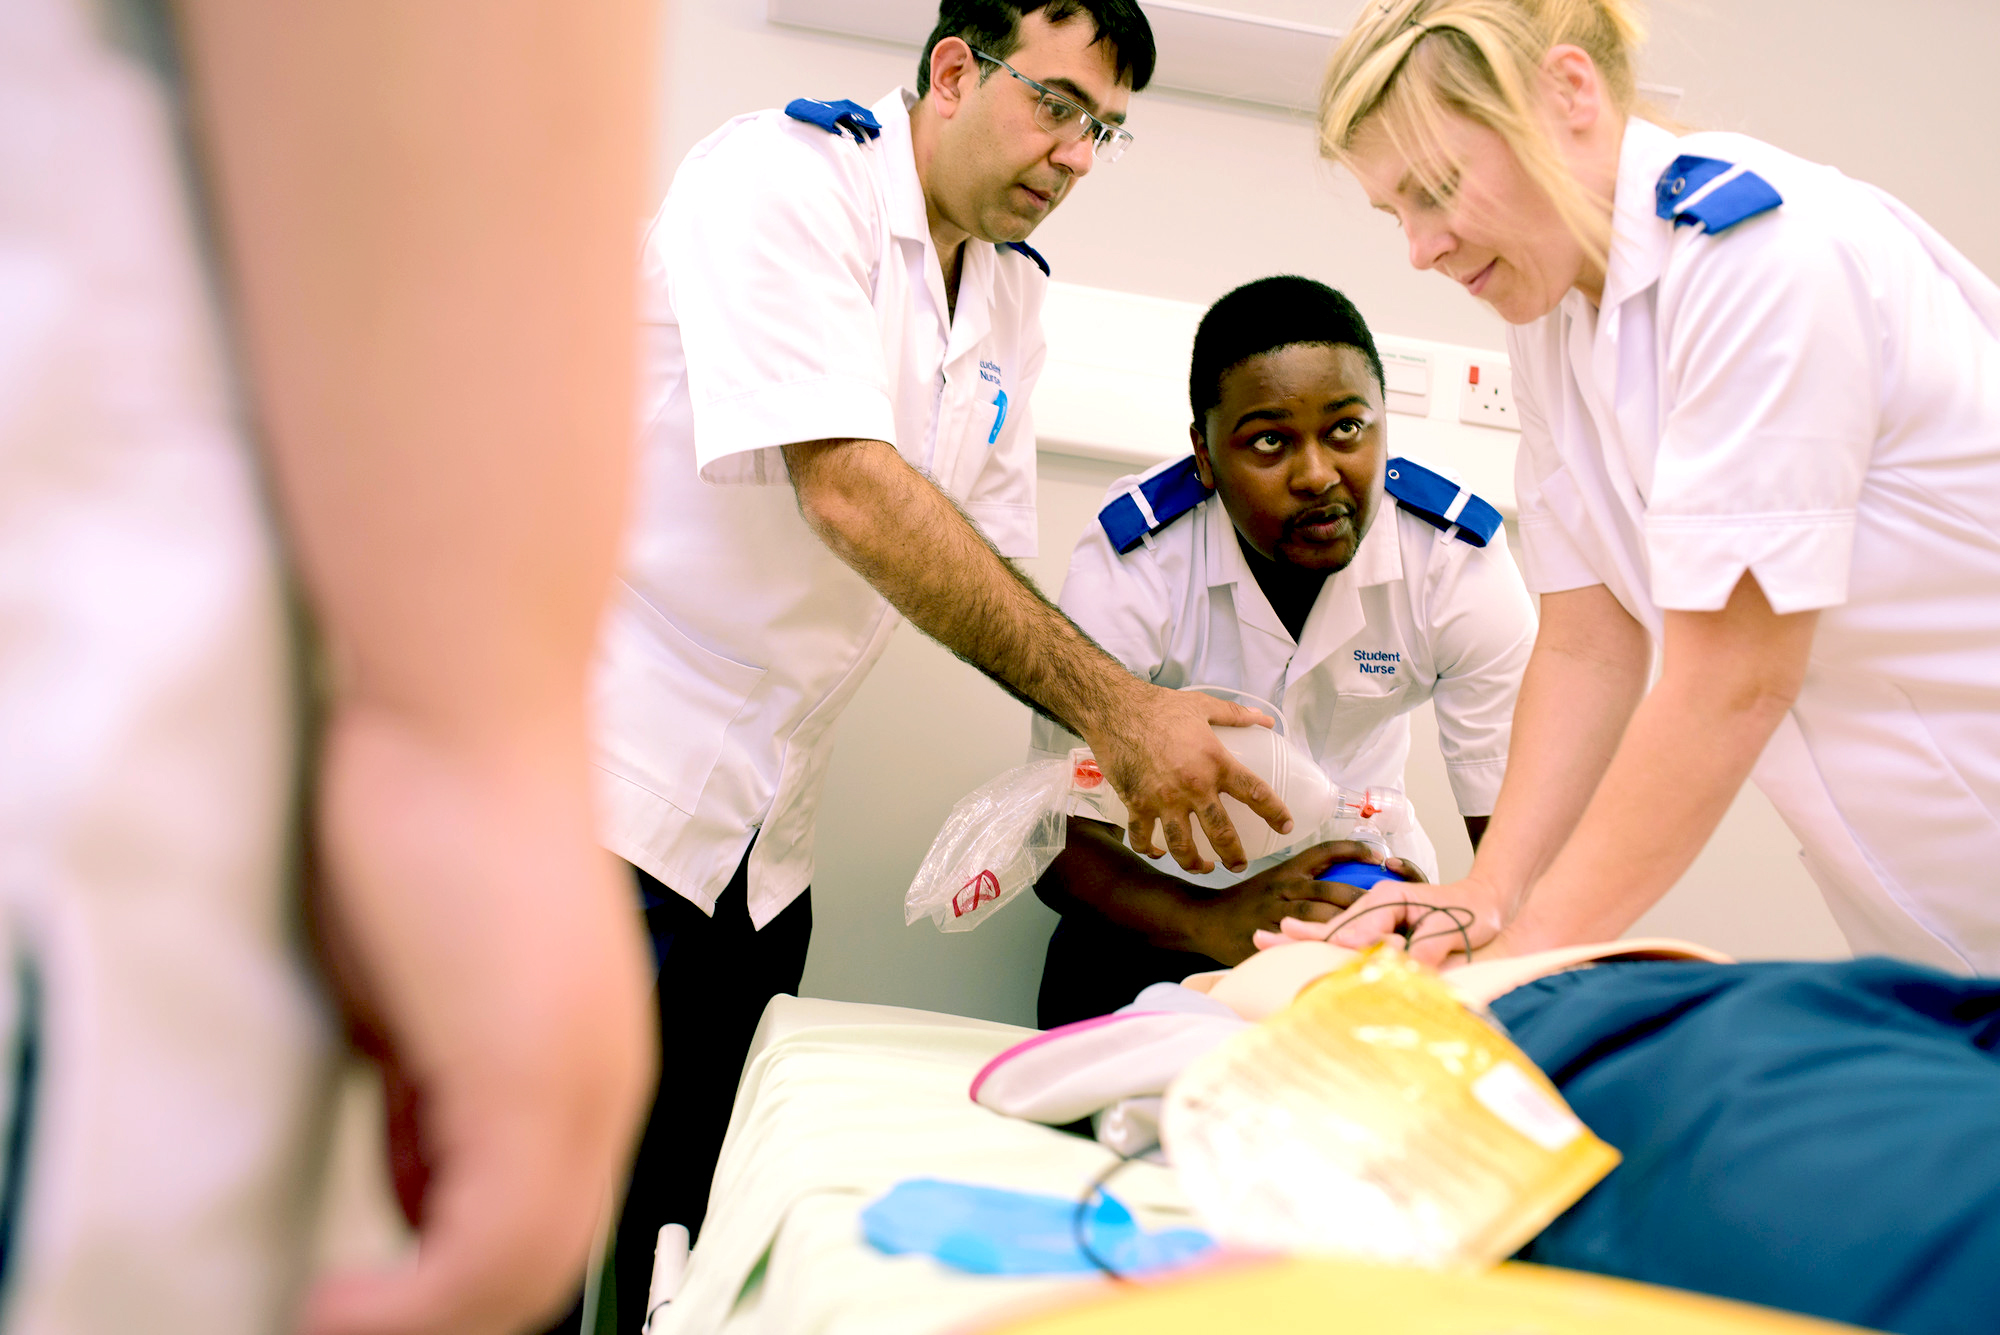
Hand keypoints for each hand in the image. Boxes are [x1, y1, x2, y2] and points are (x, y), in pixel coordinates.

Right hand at [301, 716, 654, 1334]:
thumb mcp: (423, 987)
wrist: (465, 709)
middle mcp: (612, 1083)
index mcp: (595, 1060)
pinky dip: (412, 1306)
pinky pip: (490, 1252)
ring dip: (419, 1318)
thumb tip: (415, 1171)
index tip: (374, 1288)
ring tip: (328, 1315)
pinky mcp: (537, 1076)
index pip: (547, 1223)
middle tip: (340, 1315)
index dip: (458, 1281)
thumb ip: (433, 1089)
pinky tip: (334, 1297)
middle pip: (543, 1266)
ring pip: (526, 1273)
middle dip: (439, 1312)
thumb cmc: (438, 813)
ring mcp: (587, 1083)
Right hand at [1082, 684, 1292, 874]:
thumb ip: (1236, 715)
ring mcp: (1163, 800)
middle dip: (1234, 856)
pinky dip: (1148, 849)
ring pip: (1182, 847)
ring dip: (1194, 863)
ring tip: (1202, 867)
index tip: (1285, 826)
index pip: (1255, 793)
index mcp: (1215, 762)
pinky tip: (1156, 853)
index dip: (1275, 813)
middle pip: (1221, 834)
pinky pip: (1142, 837)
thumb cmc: (1160, 706)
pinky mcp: (1136, 804)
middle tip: (1239, 865)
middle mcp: (1192, 787)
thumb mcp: (1203, 705)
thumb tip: (1266, 720)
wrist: (1115, 709)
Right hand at [1175, 841, 1392, 964]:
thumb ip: (1306, 884)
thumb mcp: (1274, 881)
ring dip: (1349, 925)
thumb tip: (1348, 892)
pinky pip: (1300, 942)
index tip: (1378, 856)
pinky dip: (1324, 948)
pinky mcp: (1268, 936)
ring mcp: (1275, 912)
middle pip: (1330, 889)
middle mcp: (1283, 887)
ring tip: (1378, 936)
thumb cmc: (1246, 902)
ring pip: (1318, 916)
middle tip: (1392, 909)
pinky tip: (1345, 955)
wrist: (1206, 919)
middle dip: (1363, 899)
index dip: (1353, 850)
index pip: (1325, 852)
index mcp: (1288, 870)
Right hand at [1267, 874, 1506, 967]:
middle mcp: (1374, 905)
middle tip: (1261, 938)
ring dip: (1301, 939)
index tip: (1331, 962)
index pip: (1356, 930)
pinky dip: (1318, 943)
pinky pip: (1344, 938)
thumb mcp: (1454, 930)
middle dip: (1300, 937)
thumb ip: (1430, 950)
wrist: (1487, 902)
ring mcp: (1373, 916)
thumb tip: (1411, 969)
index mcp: (1388, 899)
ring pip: (1333, 932)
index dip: (1347, 949)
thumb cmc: (1473, 913)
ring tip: (1265, 940)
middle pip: (1333, 927)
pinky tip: (1292, 942)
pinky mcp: (1377, 928)